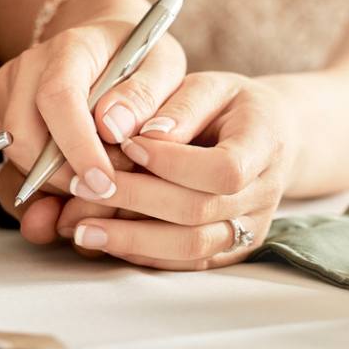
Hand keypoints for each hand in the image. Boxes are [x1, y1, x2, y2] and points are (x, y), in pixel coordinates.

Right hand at [0, 0, 185, 236]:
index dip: (78, 147)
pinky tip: (74, 163)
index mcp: (72, 47)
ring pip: (16, 155)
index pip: (59, 99)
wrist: (105, 41)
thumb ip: (147, 97)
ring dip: (55, 180)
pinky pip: (10, 157)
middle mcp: (30, 64)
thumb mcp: (165, 68)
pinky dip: (42, 175)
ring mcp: (7, 85)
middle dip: (64, 177)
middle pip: (25, 137)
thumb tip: (116, 129)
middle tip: (107, 187)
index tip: (104, 182)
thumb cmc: (138, 55)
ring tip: (96, 173)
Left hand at [53, 72, 299, 268]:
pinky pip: (185, 262)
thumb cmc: (228, 104)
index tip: (127, 145)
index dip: (172, 162)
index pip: (223, 169)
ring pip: (190, 246)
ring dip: (131, 239)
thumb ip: (179, 107)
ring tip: (80, 228)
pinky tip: (103, 240)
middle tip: (81, 187)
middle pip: (198, 211)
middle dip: (134, 199)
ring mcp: (250, 227)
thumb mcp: (209, 86)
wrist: (268, 134)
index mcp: (265, 143)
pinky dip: (141, 253)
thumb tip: (142, 136)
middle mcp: (264, 194)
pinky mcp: (229, 249)